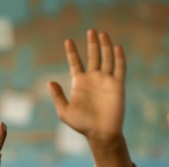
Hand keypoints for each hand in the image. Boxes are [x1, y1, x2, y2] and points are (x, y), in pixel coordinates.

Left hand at [48, 29, 125, 143]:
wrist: (100, 133)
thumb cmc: (82, 124)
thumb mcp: (65, 111)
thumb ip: (58, 96)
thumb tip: (50, 82)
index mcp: (79, 83)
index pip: (75, 63)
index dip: (72, 52)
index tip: (68, 41)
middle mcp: (93, 79)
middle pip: (93, 56)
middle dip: (92, 43)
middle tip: (90, 31)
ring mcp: (106, 81)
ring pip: (106, 58)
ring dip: (105, 46)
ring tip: (102, 34)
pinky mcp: (118, 85)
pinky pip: (119, 68)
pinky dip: (118, 57)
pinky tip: (116, 47)